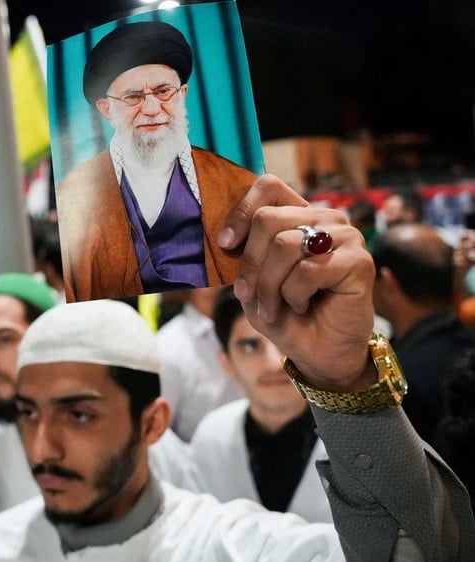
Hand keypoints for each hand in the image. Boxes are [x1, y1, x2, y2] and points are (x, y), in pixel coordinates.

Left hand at [218, 175, 376, 391]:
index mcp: (299, 216)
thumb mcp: (252, 284)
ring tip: (273, 307)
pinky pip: (307, 271)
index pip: (269, 187)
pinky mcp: (359, 261)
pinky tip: (301, 305)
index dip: (241, 211)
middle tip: (247, 295)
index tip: (225, 243)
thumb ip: (242, 257)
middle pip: (268, 220)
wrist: (319, 352)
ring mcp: (346, 237)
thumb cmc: (285, 314)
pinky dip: (293, 295)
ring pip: (285, 246)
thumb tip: (225, 239)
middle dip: (250, 264)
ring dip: (269, 286)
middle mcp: (325, 219)